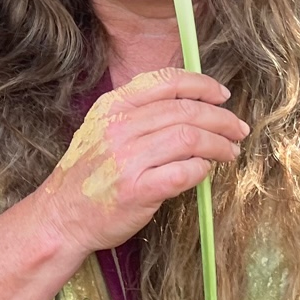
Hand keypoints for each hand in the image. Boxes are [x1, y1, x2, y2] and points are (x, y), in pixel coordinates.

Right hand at [37, 69, 244, 255]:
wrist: (61, 217)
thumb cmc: (88, 175)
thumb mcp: (102, 129)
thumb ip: (138, 113)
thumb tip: (190, 104)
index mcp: (112, 107)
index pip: (165, 82)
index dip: (201, 85)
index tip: (222, 95)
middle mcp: (119, 128)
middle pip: (185, 111)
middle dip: (221, 118)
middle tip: (238, 129)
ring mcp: (127, 159)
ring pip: (190, 139)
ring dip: (219, 145)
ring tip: (231, 151)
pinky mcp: (137, 191)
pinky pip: (184, 173)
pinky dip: (202, 169)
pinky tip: (206, 171)